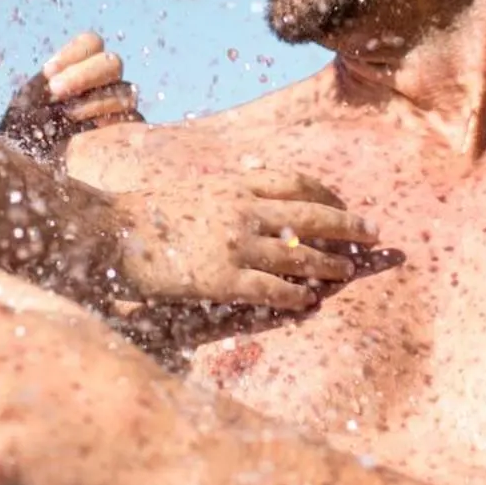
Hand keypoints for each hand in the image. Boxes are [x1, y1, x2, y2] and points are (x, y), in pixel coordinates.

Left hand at [0, 32, 140, 158]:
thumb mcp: (24, 109)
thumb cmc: (24, 144)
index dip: (75, 53)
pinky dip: (111, 123)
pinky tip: (90, 136)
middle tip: (56, 91)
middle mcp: (100, 88)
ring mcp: (117, 112)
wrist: (32, 180)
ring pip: (125, 90)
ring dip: (95, 101)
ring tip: (69, 118)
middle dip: (84, 74)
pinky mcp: (129, 137)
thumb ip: (44, 86)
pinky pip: (134, 121)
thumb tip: (58, 80)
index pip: (92, 44)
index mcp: (76, 72)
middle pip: (113, 63)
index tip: (49, 75)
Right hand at [112, 165, 373, 310]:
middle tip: (372, 232)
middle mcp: (243, 210)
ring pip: (300, 254)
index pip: (295, 182)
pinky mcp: (225, 279)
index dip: (325, 193)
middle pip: (311, 214)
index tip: (343, 202)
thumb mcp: (192, 189)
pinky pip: (273, 289)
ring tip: (347, 272)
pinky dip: (296, 296)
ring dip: (329, 264)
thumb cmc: (145, 212)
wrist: (114, 232)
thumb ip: (226, 195)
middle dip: (346, 224)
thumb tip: (253, 203)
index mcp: (234, 185)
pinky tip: (309, 302)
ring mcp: (237, 245)